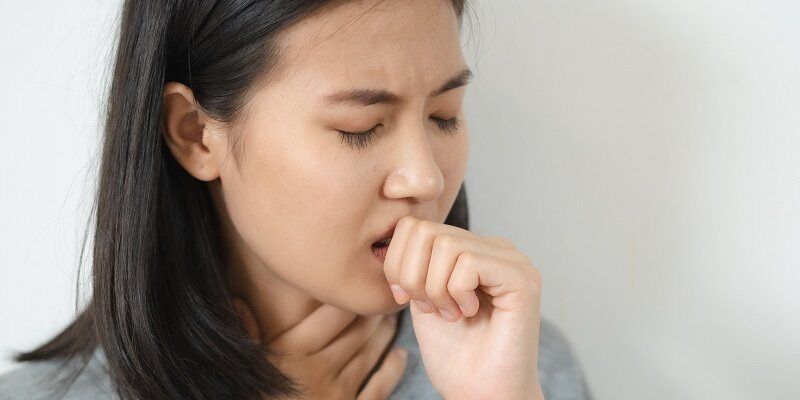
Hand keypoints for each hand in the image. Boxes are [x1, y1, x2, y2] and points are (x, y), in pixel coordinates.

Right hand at [232, 299, 406, 399]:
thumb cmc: (257, 398)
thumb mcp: (246, 367)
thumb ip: (246, 335)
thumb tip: (237, 300)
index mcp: (291, 352)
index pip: (331, 313)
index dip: (350, 295)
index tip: (360, 281)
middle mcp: (318, 369)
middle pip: (356, 331)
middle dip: (372, 310)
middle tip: (385, 293)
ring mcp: (337, 393)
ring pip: (370, 353)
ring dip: (384, 333)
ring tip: (391, 316)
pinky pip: (379, 387)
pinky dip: (393, 369)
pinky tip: (400, 355)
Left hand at [383, 215, 544, 399]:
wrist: (480, 391)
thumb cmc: (453, 353)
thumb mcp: (421, 296)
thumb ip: (414, 260)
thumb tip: (399, 229)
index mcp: (472, 248)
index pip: (416, 225)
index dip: (399, 263)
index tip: (409, 298)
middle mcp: (495, 247)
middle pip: (427, 231)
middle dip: (414, 276)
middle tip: (430, 308)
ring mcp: (512, 260)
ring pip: (446, 245)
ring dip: (435, 288)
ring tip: (451, 314)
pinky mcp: (523, 278)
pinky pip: (468, 263)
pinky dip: (456, 293)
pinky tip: (469, 313)